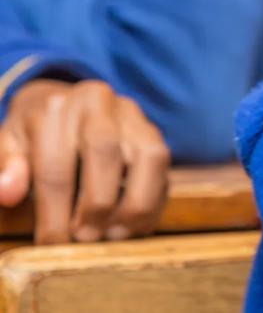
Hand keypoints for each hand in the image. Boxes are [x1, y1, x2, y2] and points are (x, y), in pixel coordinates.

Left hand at [0, 80, 168, 244]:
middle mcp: (98, 103)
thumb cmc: (33, 134)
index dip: (54, 211)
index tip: (53, 243)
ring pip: (148, 156)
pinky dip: (154, 199)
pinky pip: (163, 165)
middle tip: (86, 239)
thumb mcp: (9, 143)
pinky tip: (135, 225)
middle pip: (104, 153)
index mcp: (55, 107)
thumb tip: (8, 193)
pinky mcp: (153, 130)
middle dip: (97, 204)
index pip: (55, 164)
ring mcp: (131, 115)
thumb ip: (7, 166)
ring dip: (136, 202)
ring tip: (117, 234)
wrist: (65, 104)